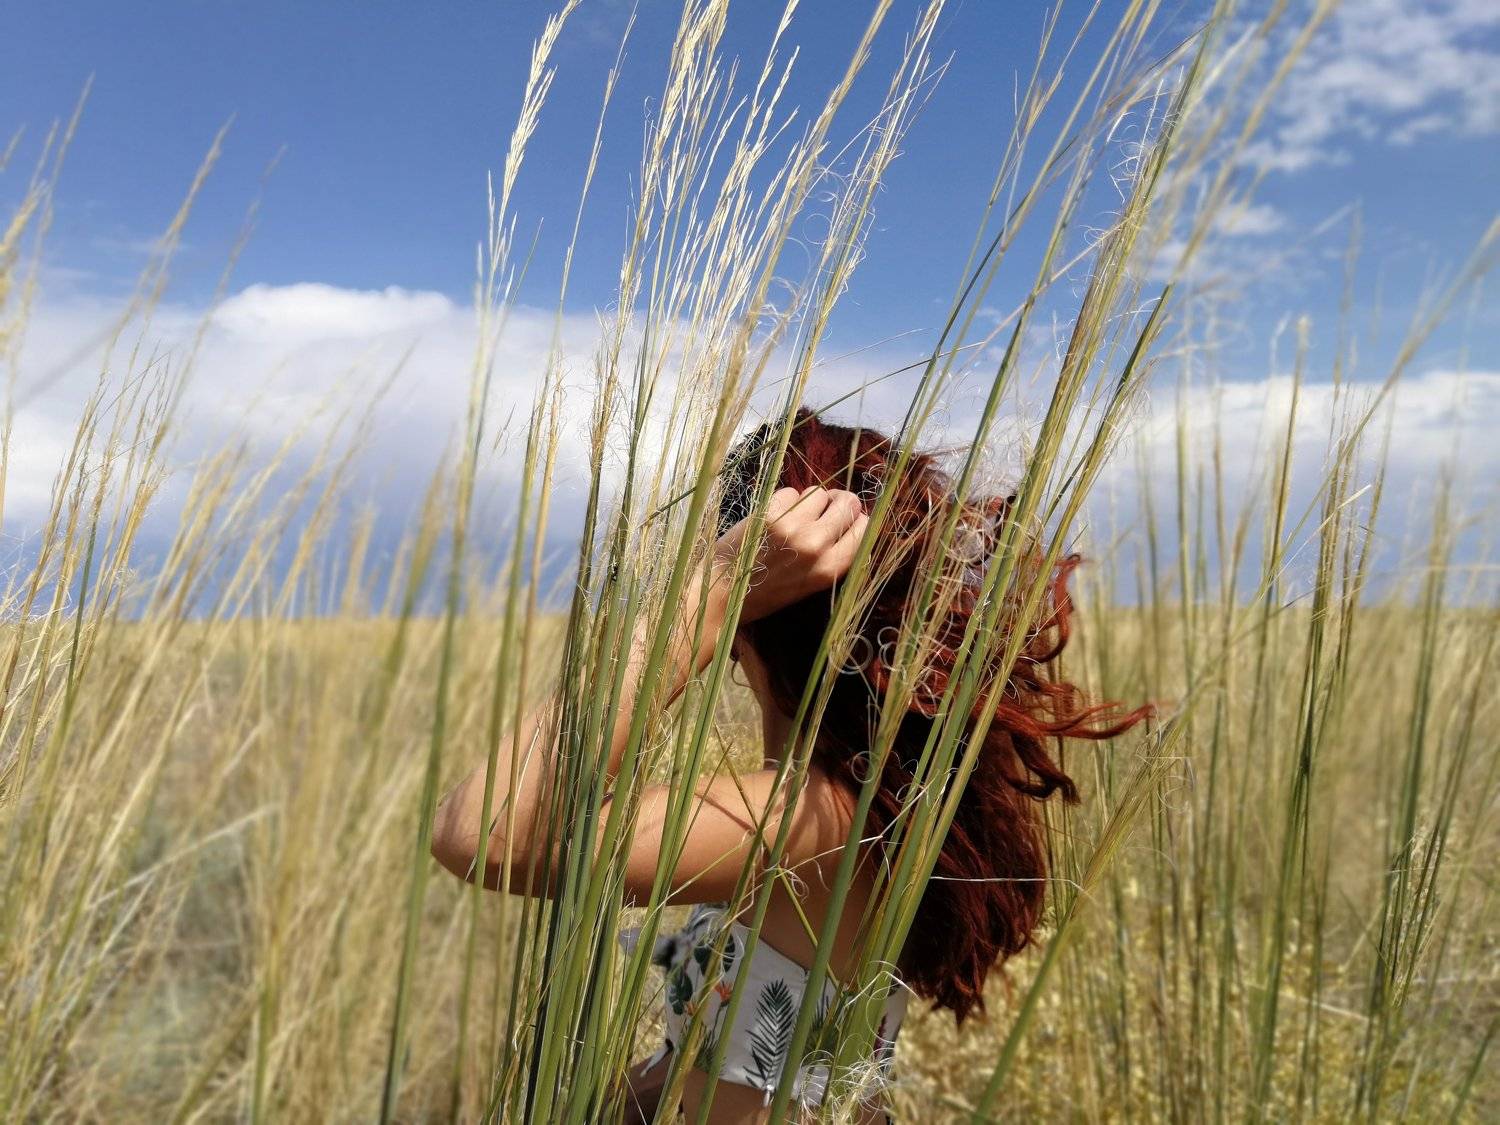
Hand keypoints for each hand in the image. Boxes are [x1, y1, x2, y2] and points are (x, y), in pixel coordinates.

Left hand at [714, 486, 868, 622]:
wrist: (722, 593)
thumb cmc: (767, 593)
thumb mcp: (810, 584)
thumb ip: (833, 555)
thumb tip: (851, 520)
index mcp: (830, 569)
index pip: (864, 529)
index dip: (857, 521)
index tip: (847, 522)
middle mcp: (816, 545)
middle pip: (847, 503)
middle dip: (840, 503)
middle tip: (826, 510)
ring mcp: (792, 527)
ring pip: (819, 493)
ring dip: (811, 501)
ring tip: (796, 517)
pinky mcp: (769, 513)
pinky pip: (791, 492)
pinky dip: (786, 500)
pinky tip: (775, 517)